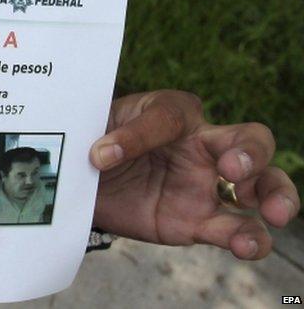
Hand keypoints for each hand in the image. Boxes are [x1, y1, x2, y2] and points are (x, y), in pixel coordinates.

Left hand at [91, 90, 299, 258]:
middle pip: (251, 140)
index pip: (171, 115)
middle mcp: (203, 146)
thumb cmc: (98, 140)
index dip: (139, 134)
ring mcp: (207, 186)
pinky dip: (249, 239)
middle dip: (252, 152)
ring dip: (275, 196)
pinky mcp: (200, 221)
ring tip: (273, 213)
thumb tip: (104, 153)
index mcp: (175, 113)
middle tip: (232, 169)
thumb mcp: (97, 126)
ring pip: (262, 185)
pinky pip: (235, 230)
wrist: (85, 181)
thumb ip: (110, 135)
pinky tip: (247, 246)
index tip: (103, 154)